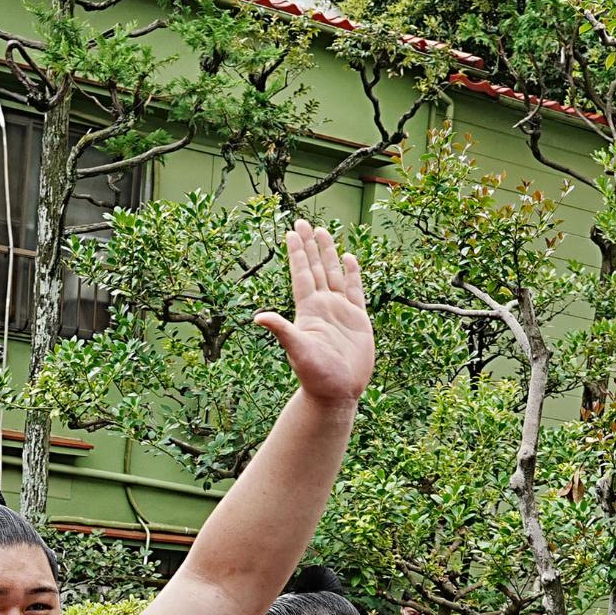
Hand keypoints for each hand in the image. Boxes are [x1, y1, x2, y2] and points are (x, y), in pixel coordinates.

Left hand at [252, 220, 374, 406]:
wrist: (337, 393)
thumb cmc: (316, 375)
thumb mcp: (297, 350)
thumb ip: (282, 330)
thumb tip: (258, 317)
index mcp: (308, 310)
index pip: (301, 274)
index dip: (297, 253)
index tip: (291, 231)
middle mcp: (322, 306)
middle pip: (315, 268)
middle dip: (310, 245)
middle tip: (303, 221)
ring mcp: (340, 311)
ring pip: (333, 274)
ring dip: (328, 254)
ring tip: (324, 232)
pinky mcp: (357, 319)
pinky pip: (355, 290)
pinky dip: (352, 273)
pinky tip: (349, 258)